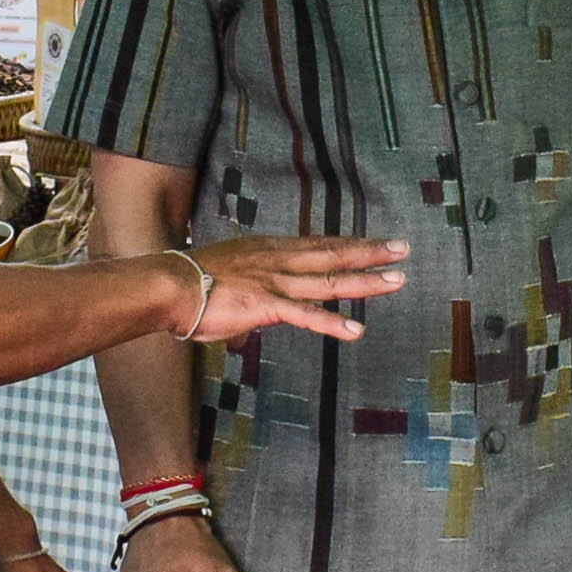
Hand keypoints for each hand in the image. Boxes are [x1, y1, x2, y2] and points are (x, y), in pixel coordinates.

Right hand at [174, 232, 411, 345]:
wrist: (168, 286)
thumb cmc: (189, 285)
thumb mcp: (227, 279)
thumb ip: (250, 294)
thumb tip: (255, 315)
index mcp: (269, 251)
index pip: (318, 245)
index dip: (349, 243)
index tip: (374, 241)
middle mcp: (278, 261)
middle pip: (333, 254)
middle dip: (371, 252)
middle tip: (402, 249)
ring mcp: (275, 282)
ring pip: (330, 281)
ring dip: (366, 281)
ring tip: (396, 280)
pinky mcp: (267, 305)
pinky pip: (306, 316)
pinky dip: (332, 323)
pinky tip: (356, 330)